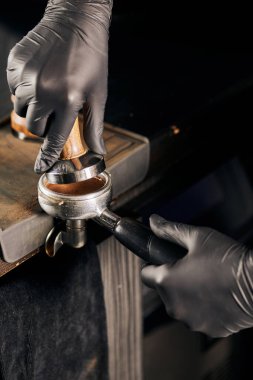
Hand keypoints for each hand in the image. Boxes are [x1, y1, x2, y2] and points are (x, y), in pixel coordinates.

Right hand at [7, 0, 111, 172]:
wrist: (75, 22)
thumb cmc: (92, 59)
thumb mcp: (98, 94)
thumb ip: (95, 126)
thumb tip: (99, 151)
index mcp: (68, 100)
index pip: (54, 138)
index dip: (47, 156)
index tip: (40, 167)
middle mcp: (44, 91)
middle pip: (35, 127)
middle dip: (45, 127)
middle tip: (56, 113)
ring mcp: (26, 77)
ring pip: (22, 109)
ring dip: (34, 109)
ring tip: (48, 93)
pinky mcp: (15, 64)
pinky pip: (14, 89)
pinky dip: (24, 90)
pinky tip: (39, 78)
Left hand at [141, 214, 252, 337]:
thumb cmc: (227, 257)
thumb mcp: (197, 236)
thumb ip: (170, 230)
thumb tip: (153, 221)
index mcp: (166, 282)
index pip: (145, 274)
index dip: (153, 264)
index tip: (164, 259)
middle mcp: (174, 306)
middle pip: (163, 291)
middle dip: (172, 279)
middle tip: (191, 266)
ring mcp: (192, 321)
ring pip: (181, 305)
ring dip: (186, 295)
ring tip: (206, 279)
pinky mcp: (210, 330)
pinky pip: (199, 317)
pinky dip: (203, 308)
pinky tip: (217, 295)